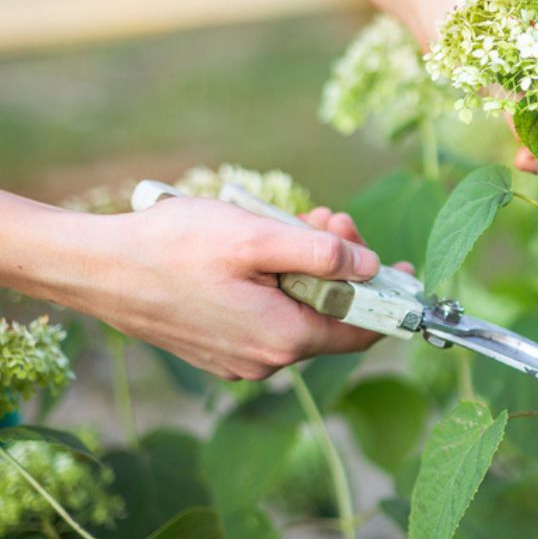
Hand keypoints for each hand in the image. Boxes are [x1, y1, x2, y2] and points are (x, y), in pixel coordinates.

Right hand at [66, 199, 390, 380]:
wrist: (96, 268)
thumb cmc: (172, 248)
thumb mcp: (257, 237)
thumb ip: (321, 253)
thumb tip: (369, 266)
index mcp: (284, 340)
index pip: (363, 331)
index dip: (388, 297)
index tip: (399, 264)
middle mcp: (266, 361)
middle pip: (330, 314)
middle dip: (341, 265)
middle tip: (330, 218)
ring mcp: (239, 359)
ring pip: (298, 311)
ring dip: (308, 267)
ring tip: (293, 223)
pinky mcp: (218, 347)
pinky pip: (267, 315)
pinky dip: (277, 281)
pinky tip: (262, 248)